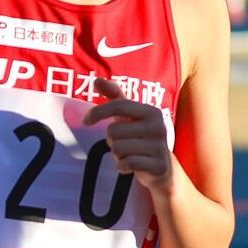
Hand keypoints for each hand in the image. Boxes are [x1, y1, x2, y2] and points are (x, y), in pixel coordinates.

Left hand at [84, 77, 171, 192]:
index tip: (85, 120)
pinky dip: (122, 167)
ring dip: (117, 155)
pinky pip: (126, 163)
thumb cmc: (140, 138)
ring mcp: (159, 147)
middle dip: (112, 141)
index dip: (98, 112)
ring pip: (117, 149)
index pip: (118, 106)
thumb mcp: (130, 116)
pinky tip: (131, 166)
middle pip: (113, 131)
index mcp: (151, 111)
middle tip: (124, 144)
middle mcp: (158, 126)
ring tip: (129, 154)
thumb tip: (96, 79)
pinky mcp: (158, 166)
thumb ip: (115, 97)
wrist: (162, 168)